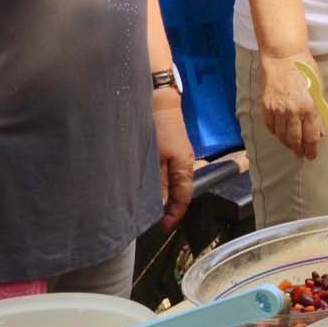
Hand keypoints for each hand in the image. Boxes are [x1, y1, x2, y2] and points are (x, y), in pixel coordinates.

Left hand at [152, 94, 196, 229]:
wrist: (156, 99)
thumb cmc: (158, 126)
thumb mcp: (156, 158)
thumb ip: (158, 183)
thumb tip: (158, 206)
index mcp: (184, 168)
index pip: (183, 199)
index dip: (173, 216)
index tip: (161, 227)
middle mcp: (182, 165)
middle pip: (177, 194)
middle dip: (165, 209)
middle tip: (148, 220)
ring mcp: (175, 157)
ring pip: (169, 184)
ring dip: (159, 196)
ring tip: (142, 207)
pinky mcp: (166, 150)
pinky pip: (163, 174)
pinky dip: (155, 184)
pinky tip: (142, 186)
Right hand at [260, 51, 321, 160]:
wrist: (283, 57)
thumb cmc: (305, 70)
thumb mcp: (319, 90)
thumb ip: (319, 113)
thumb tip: (319, 131)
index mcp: (310, 108)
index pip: (310, 137)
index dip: (311, 150)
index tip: (312, 155)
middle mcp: (293, 112)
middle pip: (295, 140)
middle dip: (299, 150)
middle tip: (301, 155)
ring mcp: (278, 110)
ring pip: (281, 136)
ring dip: (287, 144)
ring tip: (292, 146)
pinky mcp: (266, 106)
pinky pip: (270, 126)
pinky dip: (276, 133)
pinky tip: (280, 134)